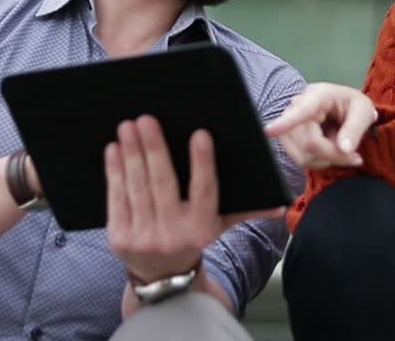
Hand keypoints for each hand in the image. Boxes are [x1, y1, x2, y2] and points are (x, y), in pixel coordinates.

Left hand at [105, 115, 283, 283]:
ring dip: (131, 155)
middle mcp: (174, 233)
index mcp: (202, 226)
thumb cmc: (194, 235)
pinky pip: (117, 199)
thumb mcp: (221, 226)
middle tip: (147, 119)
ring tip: (128, 127)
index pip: (204, 190)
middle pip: (163, 185)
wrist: (162, 276)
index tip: (200, 133)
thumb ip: (247, 210)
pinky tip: (114, 149)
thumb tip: (280, 206)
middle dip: (154, 150)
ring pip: (137, 188)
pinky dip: (114, 172)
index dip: (202, 162)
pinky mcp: (120, 238)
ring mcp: (144, 237)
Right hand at [264, 82, 377, 168]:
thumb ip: (356, 129)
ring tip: (341, 150)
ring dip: (326, 159)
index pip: (300, 111)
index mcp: (318, 95)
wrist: (344, 108)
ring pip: (302, 154)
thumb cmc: (354, 106)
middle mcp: (297, 107)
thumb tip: (344, 149)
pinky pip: (300, 159)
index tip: (268, 131)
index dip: (284, 123)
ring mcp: (290, 123)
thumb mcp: (364, 111)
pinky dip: (319, 162)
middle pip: (309, 143)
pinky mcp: (289, 138)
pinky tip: (330, 153)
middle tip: (354, 157)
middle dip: (333, 155)